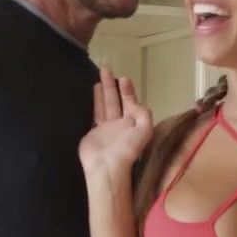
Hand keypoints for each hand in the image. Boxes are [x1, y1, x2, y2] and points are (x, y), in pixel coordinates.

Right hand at [80, 68, 153, 187]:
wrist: (108, 166)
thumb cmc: (127, 149)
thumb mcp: (145, 130)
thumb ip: (143, 113)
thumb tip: (135, 102)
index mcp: (133, 123)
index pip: (130, 102)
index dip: (128, 90)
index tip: (123, 78)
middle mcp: (120, 124)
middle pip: (116, 100)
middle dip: (112, 85)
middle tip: (106, 69)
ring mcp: (106, 128)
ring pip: (105, 104)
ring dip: (103, 91)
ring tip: (99, 77)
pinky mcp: (94, 132)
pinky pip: (95, 113)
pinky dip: (95, 102)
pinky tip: (92, 93)